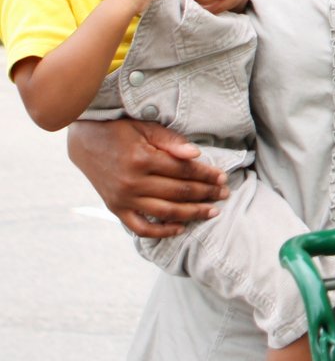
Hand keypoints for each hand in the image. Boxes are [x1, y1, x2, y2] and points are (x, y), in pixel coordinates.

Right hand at [67, 118, 228, 238]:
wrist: (84, 141)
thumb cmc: (121, 130)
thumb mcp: (146, 128)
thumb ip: (171, 142)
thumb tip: (196, 155)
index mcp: (143, 159)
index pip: (185, 171)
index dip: (207, 175)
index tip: (223, 177)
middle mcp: (133, 182)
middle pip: (179, 192)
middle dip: (206, 194)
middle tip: (225, 194)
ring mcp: (123, 199)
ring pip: (165, 212)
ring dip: (192, 214)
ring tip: (212, 212)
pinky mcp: (115, 208)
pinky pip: (140, 227)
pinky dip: (161, 232)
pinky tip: (180, 228)